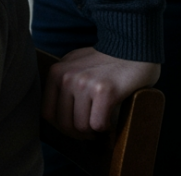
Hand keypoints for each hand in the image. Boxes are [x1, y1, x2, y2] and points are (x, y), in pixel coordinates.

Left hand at [42, 46, 160, 138]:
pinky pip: (98, 124)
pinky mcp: (104, 92)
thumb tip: (55, 114)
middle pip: (64, 123)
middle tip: (91, 131)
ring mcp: (84, 84)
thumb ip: (62, 82)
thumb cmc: (105, 60)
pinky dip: (106, 128)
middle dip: (78, 133)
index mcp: (56, 72)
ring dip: (93, 130)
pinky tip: (111, 119)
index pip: (48, 113)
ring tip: (101, 123)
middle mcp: (66, 78)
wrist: (132, 47)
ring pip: (82, 126)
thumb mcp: (74, 64)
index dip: (61, 126)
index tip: (75, 127)